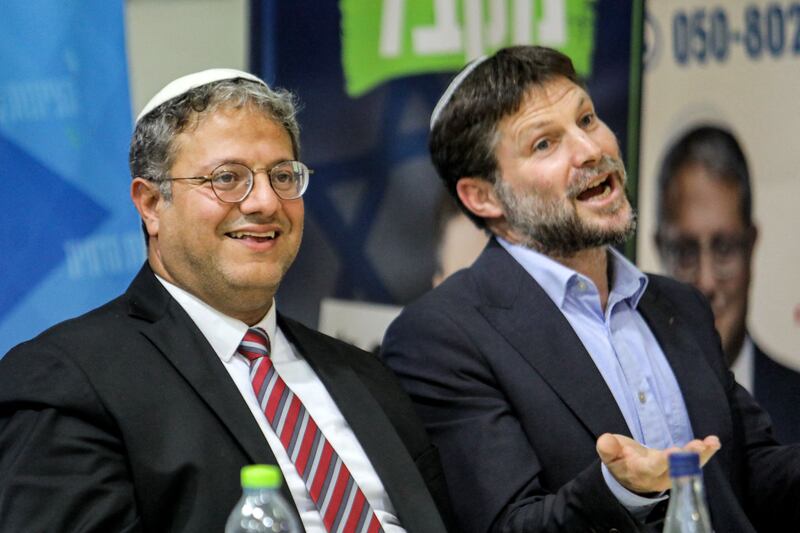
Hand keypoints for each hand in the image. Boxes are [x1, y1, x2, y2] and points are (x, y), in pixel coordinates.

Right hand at [596, 433, 720, 492]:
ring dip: (700, 454)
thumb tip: (606, 440)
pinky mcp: (680, 466)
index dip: (663, 461)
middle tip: (697, 447)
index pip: (652, 467)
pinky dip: (705, 451)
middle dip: (687, 457)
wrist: (630, 473)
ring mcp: (672, 472)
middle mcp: (659, 475)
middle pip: (675, 468)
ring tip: (710, 443)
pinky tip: (713, 442)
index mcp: (640, 471)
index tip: (672, 452)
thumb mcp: (609, 454)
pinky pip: (695, 460)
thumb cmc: (619, 459)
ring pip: (689, 465)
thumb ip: (607, 448)